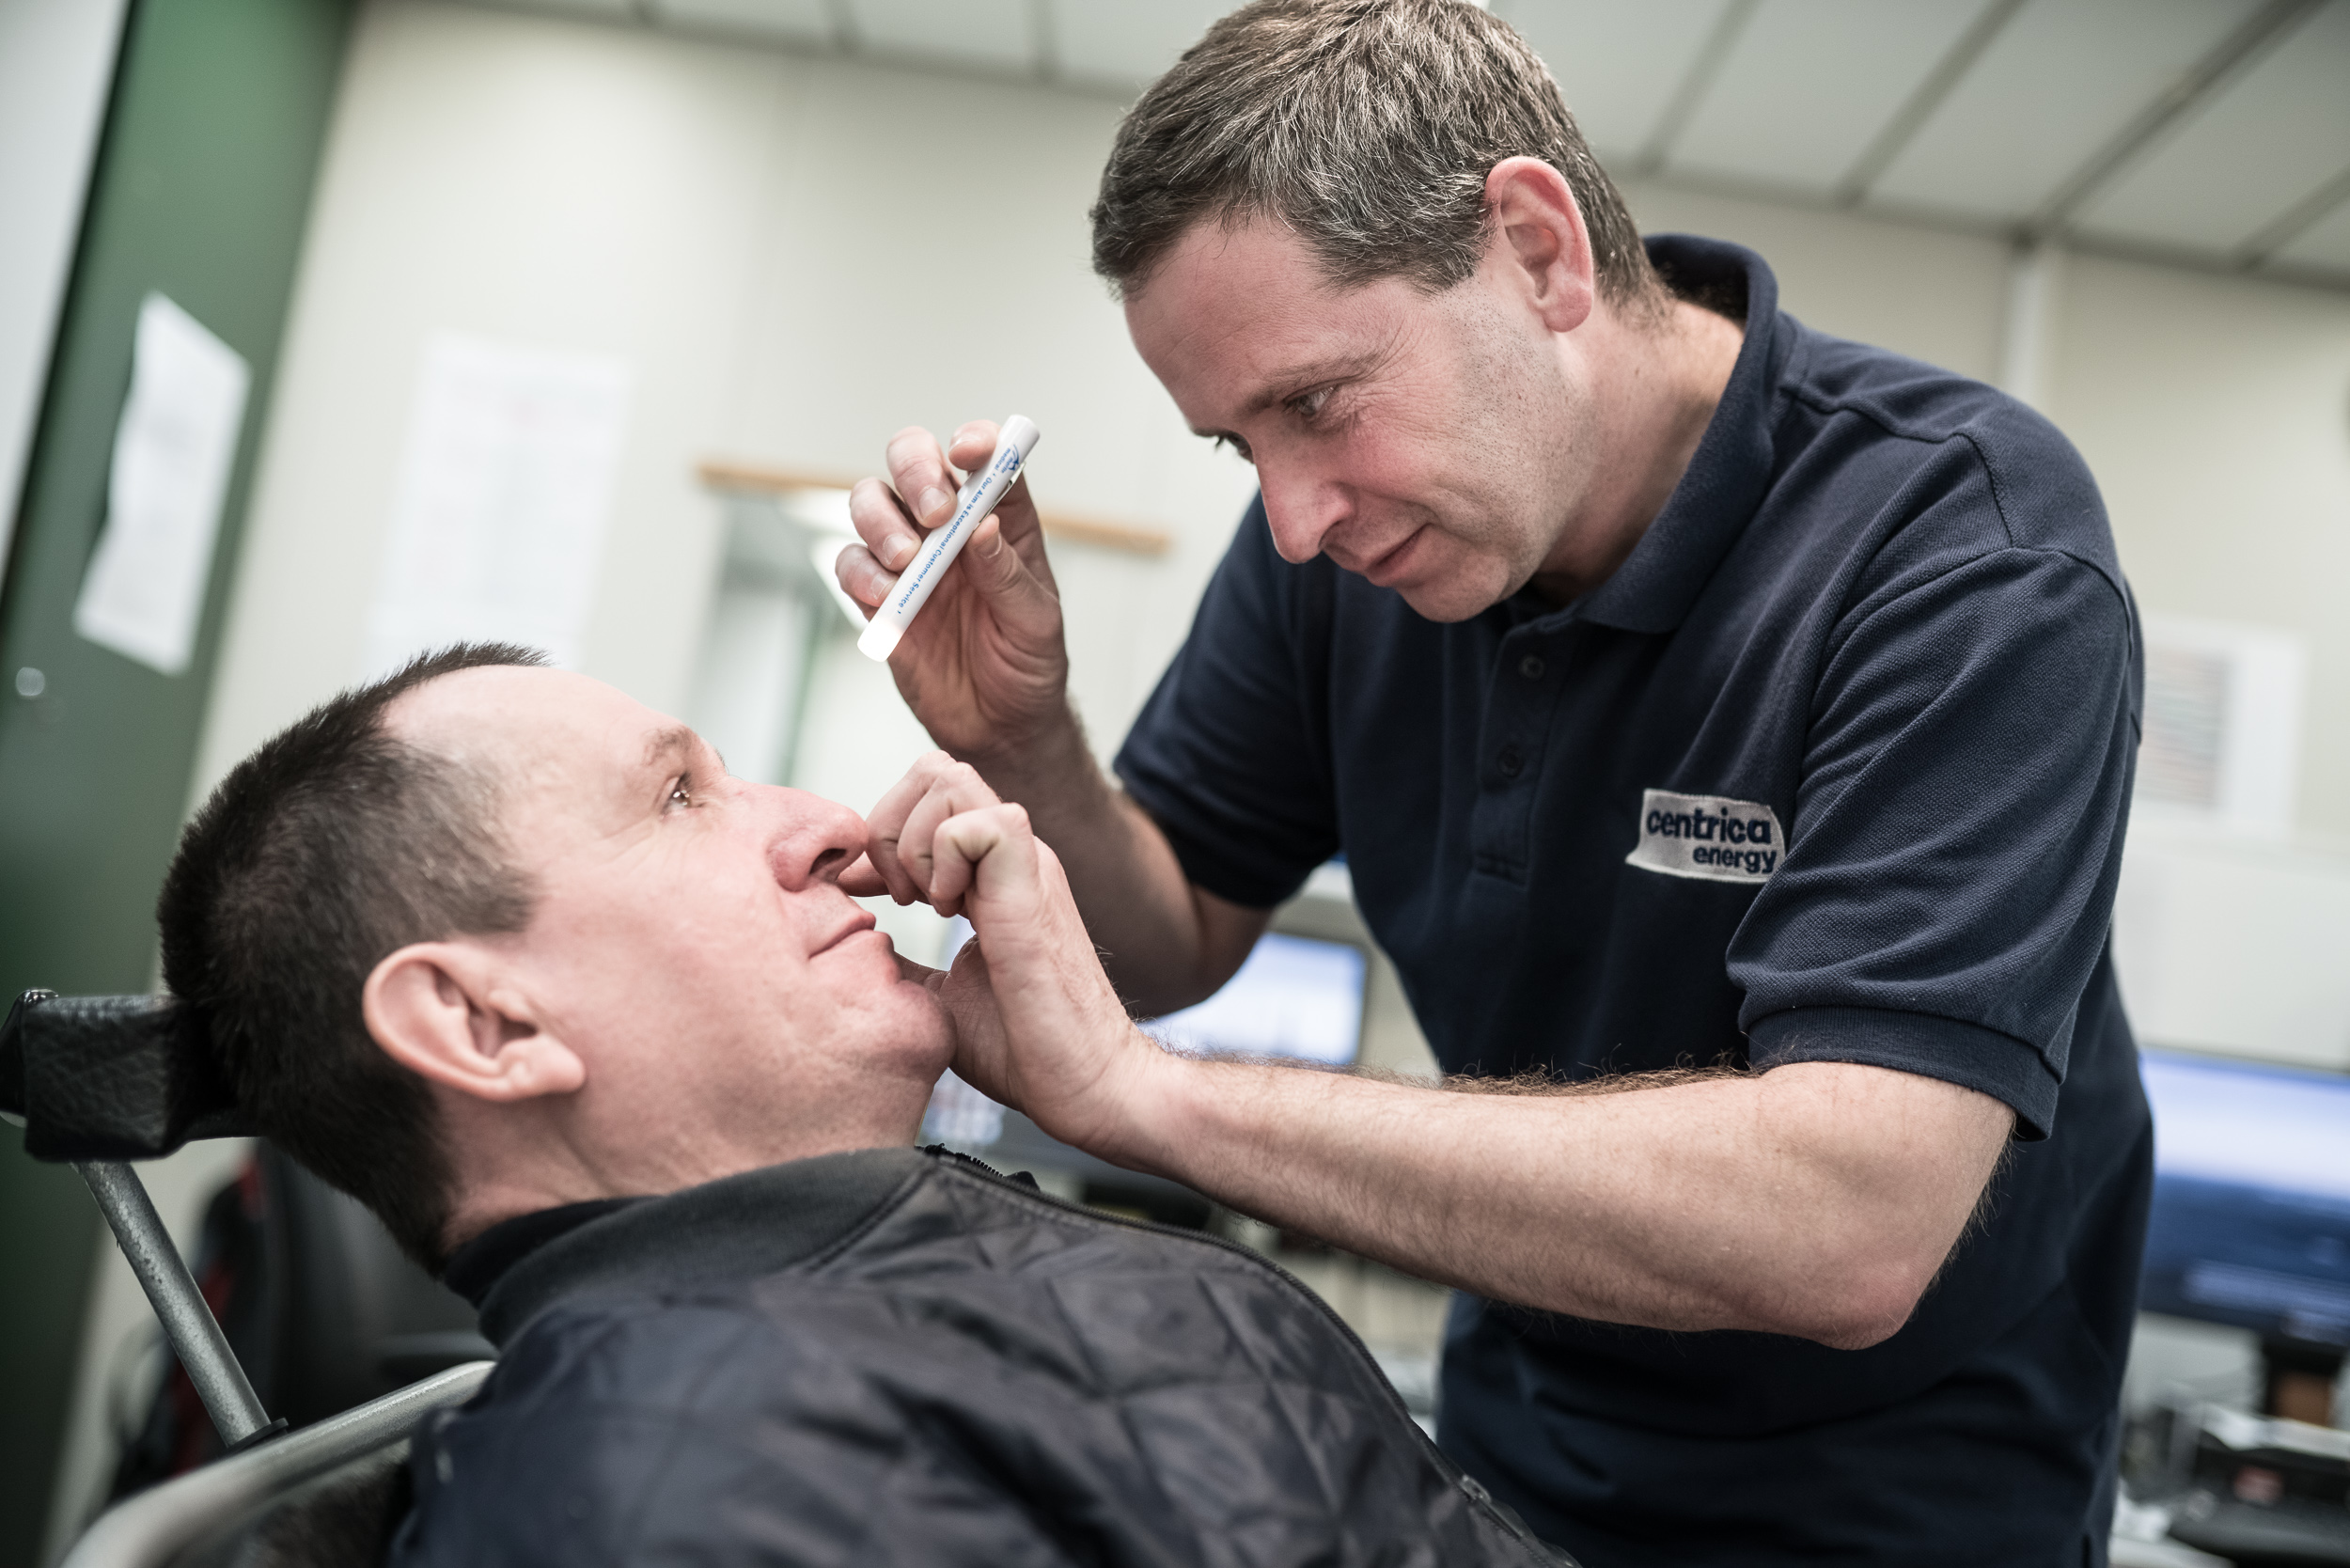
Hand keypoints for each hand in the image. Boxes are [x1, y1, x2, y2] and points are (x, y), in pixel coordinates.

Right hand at [836, 421, 1072, 762]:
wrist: (999, 725)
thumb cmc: (1028, 663)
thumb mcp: (1035, 620)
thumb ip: (1006, 573)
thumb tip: (981, 526)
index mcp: (1000, 520)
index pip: (983, 459)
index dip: (974, 442)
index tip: (969, 452)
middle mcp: (949, 526)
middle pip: (913, 462)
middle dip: (915, 470)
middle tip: (933, 512)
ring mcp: (908, 558)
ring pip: (871, 502)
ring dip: (880, 520)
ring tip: (906, 558)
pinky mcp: (876, 595)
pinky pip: (851, 563)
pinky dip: (861, 573)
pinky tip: (886, 598)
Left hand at [844, 753, 1161, 1154]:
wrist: (1089, 1086)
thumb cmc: (1026, 1051)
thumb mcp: (937, 996)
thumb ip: (900, 960)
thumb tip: (848, 945)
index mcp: (990, 876)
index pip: (924, 798)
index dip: (875, 836)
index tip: (856, 892)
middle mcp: (1010, 858)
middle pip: (934, 768)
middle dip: (886, 823)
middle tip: (892, 897)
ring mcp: (1026, 865)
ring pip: (951, 778)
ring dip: (911, 840)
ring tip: (920, 905)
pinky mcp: (1035, 887)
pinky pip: (979, 824)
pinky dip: (943, 860)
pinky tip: (950, 914)